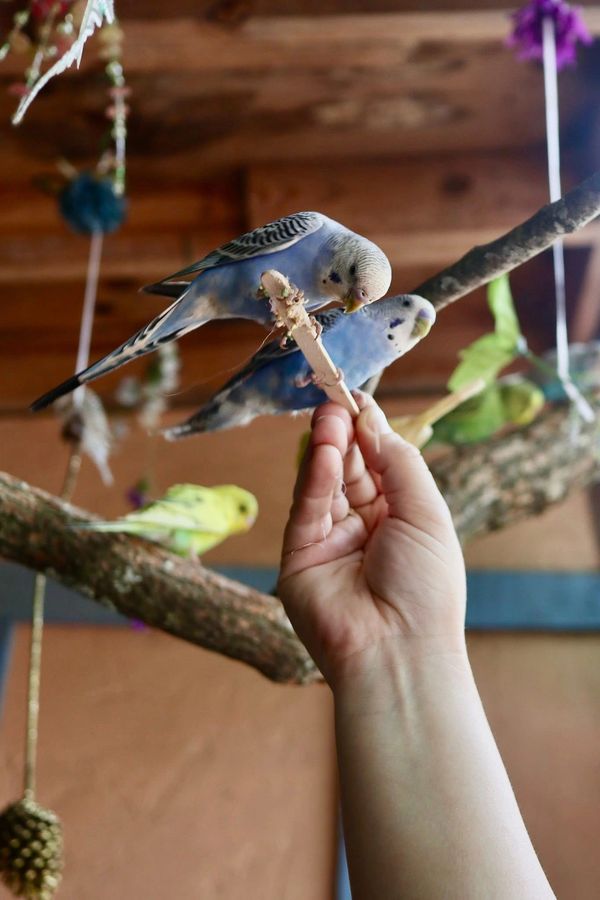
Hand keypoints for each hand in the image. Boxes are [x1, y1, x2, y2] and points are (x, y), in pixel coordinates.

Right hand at [278, 395, 466, 686]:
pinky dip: (314, 476)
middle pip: (346, 466)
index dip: (367, 429)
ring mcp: (328, 539)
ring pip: (322, 481)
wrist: (398, 651)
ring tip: (327, 415)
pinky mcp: (298, 554)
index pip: (376, 462)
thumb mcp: (425, 512)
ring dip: (325, 446)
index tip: (355, 396)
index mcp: (398, 516)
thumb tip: (371, 420)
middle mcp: (362, 524)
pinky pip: (306, 507)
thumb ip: (397, 462)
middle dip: (342, 432)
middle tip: (334, 399)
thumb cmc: (426, 585)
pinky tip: (324, 450)